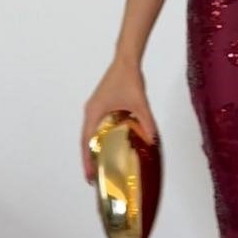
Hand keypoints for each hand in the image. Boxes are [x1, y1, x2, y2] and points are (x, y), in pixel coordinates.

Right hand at [81, 58, 157, 184]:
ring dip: (92, 149)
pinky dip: (98, 138)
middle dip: (88, 158)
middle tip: (93, 177)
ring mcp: (94, 108)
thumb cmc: (128, 79)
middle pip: (85, 140)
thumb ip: (146, 120)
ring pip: (89, 133)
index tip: (89, 176)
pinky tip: (108, 146)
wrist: (126, 60)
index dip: (86, 160)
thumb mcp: (139, 102)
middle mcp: (90, 111)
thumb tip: (153, 139)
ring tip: (99, 165)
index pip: (86, 141)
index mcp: (94, 112)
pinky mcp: (100, 105)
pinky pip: (95, 126)